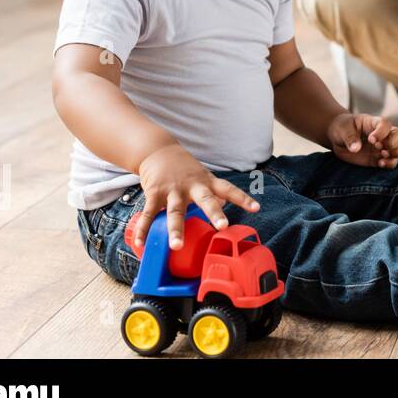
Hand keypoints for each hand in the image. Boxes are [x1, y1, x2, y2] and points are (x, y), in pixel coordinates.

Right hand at [134, 143, 259, 251]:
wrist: (157, 151)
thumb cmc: (184, 168)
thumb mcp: (203, 177)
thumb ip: (213, 192)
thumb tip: (225, 205)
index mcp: (206, 182)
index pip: (229, 190)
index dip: (243, 199)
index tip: (256, 208)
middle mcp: (192, 186)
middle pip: (206, 200)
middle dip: (214, 213)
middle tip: (222, 227)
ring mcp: (173, 190)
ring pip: (176, 211)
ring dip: (176, 229)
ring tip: (176, 246)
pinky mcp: (154, 193)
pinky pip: (149, 213)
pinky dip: (144, 229)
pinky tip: (141, 243)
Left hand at [327, 112, 397, 167]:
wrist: (338, 138)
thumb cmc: (342, 128)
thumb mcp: (343, 129)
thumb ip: (349, 137)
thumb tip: (356, 148)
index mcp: (373, 123)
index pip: (385, 125)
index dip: (381, 132)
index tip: (370, 139)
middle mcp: (382, 135)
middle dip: (394, 144)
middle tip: (380, 148)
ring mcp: (382, 147)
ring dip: (394, 154)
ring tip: (382, 157)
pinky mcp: (378, 159)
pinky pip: (391, 162)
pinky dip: (389, 164)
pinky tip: (380, 164)